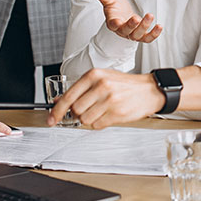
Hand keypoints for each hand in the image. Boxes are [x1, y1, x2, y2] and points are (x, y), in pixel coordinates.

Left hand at [47, 68, 163, 128]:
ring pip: (85, 120)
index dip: (56, 111)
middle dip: (78, 114)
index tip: (51, 119)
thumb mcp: (102, 79)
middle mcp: (101, 86)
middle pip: (75, 110)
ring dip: (89, 119)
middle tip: (88, 109)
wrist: (148, 90)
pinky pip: (97, 125)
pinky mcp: (117, 113)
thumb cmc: (124, 84)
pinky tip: (108, 115)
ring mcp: (110, 100)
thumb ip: (80, 89)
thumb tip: (59, 101)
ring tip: (101, 111)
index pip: (68, 96)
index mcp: (94, 75)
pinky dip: (99, 123)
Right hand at [97, 0, 162, 42]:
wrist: (122, 13)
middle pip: (127, 31)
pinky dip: (154, 34)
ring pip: (137, 35)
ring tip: (150, 16)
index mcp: (112, 22)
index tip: (117, 21)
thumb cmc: (115, 7)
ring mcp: (132, 33)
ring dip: (145, 28)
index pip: (113, 25)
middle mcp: (122, 30)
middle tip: (137, 18)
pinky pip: (147, 38)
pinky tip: (159, 27)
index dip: (115, 24)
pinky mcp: (141, 34)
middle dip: (132, 26)